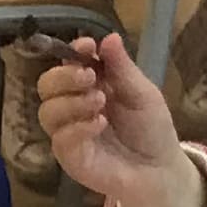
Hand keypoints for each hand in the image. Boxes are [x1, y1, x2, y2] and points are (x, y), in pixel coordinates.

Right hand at [35, 33, 205, 206]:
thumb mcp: (142, 93)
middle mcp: (73, 104)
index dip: (72, 51)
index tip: (86, 47)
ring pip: (47, 111)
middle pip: (47, 84)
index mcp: (91, 84)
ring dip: (72, 101)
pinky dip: (78, 127)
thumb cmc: (151, 129)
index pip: (69, 62)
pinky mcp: (69, 155)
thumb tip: (109, 37)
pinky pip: (60, 138)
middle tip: (90, 77)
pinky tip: (100, 124)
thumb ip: (122, 68)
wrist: (159, 169)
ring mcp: (68, 131)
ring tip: (100, 103)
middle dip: (65, 76)